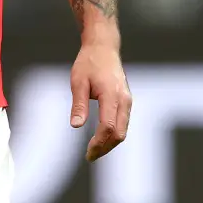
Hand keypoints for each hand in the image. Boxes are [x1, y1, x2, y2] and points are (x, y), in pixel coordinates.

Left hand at [69, 42, 131, 160]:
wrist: (103, 47)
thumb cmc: (89, 62)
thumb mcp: (78, 81)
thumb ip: (79, 105)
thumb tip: (76, 126)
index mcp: (111, 95)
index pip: (108, 127)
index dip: (98, 143)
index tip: (87, 152)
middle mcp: (124, 99)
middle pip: (119, 133)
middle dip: (105, 148)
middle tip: (90, 156)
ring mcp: (127, 100)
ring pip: (123, 130)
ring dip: (110, 143)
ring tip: (94, 150)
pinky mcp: (126, 100)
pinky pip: (123, 123)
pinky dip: (114, 134)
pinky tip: (102, 138)